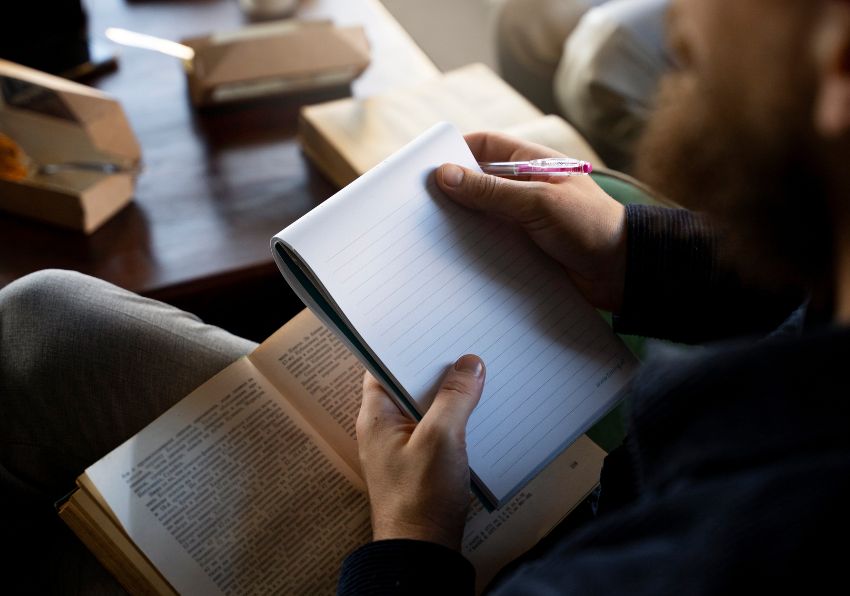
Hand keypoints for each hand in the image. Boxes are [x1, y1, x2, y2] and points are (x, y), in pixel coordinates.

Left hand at [356, 355, 484, 550]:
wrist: (422, 553)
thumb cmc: (421, 498)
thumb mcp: (441, 438)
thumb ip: (455, 397)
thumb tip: (469, 363)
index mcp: (376, 416)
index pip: (383, 366)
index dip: (407, 347)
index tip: (433, 330)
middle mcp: (385, 428)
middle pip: (409, 385)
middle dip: (437, 370)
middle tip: (465, 350)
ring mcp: (403, 446)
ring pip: (426, 407)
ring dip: (449, 395)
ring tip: (478, 376)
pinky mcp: (421, 463)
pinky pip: (436, 429)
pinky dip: (454, 419)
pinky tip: (477, 414)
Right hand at [436, 132, 627, 312]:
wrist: (623, 272)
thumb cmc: (589, 227)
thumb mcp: (538, 203)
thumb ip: (491, 190)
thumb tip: (445, 175)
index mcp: (531, 163)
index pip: (483, 145)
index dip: (454, 152)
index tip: (424, 168)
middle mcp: (524, 187)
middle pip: (476, 181)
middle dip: (451, 192)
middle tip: (418, 205)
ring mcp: (523, 218)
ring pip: (481, 214)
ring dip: (460, 223)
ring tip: (429, 234)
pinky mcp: (523, 247)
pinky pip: (490, 242)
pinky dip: (473, 247)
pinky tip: (454, 258)